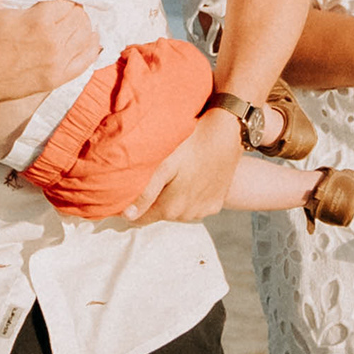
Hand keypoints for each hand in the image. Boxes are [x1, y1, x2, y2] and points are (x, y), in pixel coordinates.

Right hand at [0, 0, 95, 109]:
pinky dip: (90, 46)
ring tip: (69, 19)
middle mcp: (53, 43)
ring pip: (87, 35)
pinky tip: (86, 38)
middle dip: (73, 7)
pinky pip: (87, 60)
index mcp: (39, 21)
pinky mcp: (56, 79)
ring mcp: (57, 64)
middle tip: (61, 4)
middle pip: (81, 16)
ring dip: (82, 24)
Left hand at [122, 108, 244, 225]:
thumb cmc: (190, 145)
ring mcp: (204, 211)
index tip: (131, 188)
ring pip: (178, 211)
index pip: (142, 219)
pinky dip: (190, 197)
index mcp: (170, 208)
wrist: (226, 134)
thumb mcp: (164, 166)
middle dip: (155, 199)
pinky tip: (192, 178)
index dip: (133, 206)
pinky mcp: (216, 204)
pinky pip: (196, 206)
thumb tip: (127, 216)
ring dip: (173, 198)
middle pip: (160, 214)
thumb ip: (145, 194)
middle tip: (157, 175)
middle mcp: (187, 216)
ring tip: (175, 175)